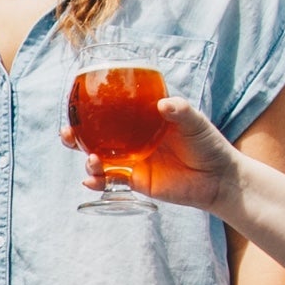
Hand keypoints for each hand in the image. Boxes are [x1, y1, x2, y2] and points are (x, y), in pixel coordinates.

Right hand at [60, 96, 239, 211]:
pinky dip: (97, 181)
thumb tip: (163, 103)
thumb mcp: (195, 123)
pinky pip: (110, 181)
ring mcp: (132, 160)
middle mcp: (132, 138)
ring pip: (99, 158)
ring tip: (91, 160)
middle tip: (66, 134)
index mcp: (141, 118)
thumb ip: (180, 111)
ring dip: (87, 159)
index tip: (74, 104)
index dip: (89, 107)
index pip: (110, 110)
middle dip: (75, 135)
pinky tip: (90, 181)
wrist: (219, 179)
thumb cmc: (209, 144)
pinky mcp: (136, 181)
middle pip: (95, 134)